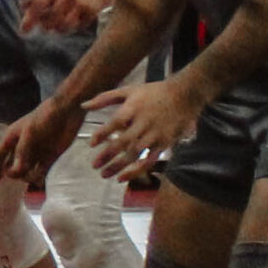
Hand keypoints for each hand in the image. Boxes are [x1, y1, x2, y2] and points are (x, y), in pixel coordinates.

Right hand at [0, 97, 80, 186]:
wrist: (67, 112)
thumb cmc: (44, 116)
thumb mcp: (30, 132)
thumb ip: (22, 152)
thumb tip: (15, 171)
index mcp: (13, 137)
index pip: (0, 154)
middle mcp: (23, 146)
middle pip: (13, 165)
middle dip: (14, 174)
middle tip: (21, 175)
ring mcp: (36, 152)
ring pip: (27, 170)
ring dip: (28, 177)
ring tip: (34, 177)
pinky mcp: (49, 157)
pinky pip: (41, 171)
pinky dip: (40, 178)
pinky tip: (40, 182)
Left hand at [25, 0, 114, 35]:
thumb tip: (22, 6)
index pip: (37, 5)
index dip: (29, 19)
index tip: (24, 30)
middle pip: (50, 20)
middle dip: (45, 26)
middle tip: (45, 26)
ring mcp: (81, 3)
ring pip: (64, 26)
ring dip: (58, 29)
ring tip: (58, 25)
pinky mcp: (94, 10)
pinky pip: (79, 26)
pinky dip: (73, 27)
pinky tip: (73, 20)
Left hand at [84, 76, 203, 185]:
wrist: (184, 96)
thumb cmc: (153, 92)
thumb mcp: (128, 90)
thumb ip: (105, 98)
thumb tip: (84, 105)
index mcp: (133, 108)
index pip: (115, 123)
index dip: (103, 134)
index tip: (92, 144)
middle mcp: (144, 122)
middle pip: (124, 142)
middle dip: (107, 155)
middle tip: (94, 165)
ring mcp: (155, 135)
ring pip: (135, 154)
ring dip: (119, 166)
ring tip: (104, 174)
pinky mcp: (164, 144)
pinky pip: (148, 161)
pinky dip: (136, 171)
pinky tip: (123, 177)